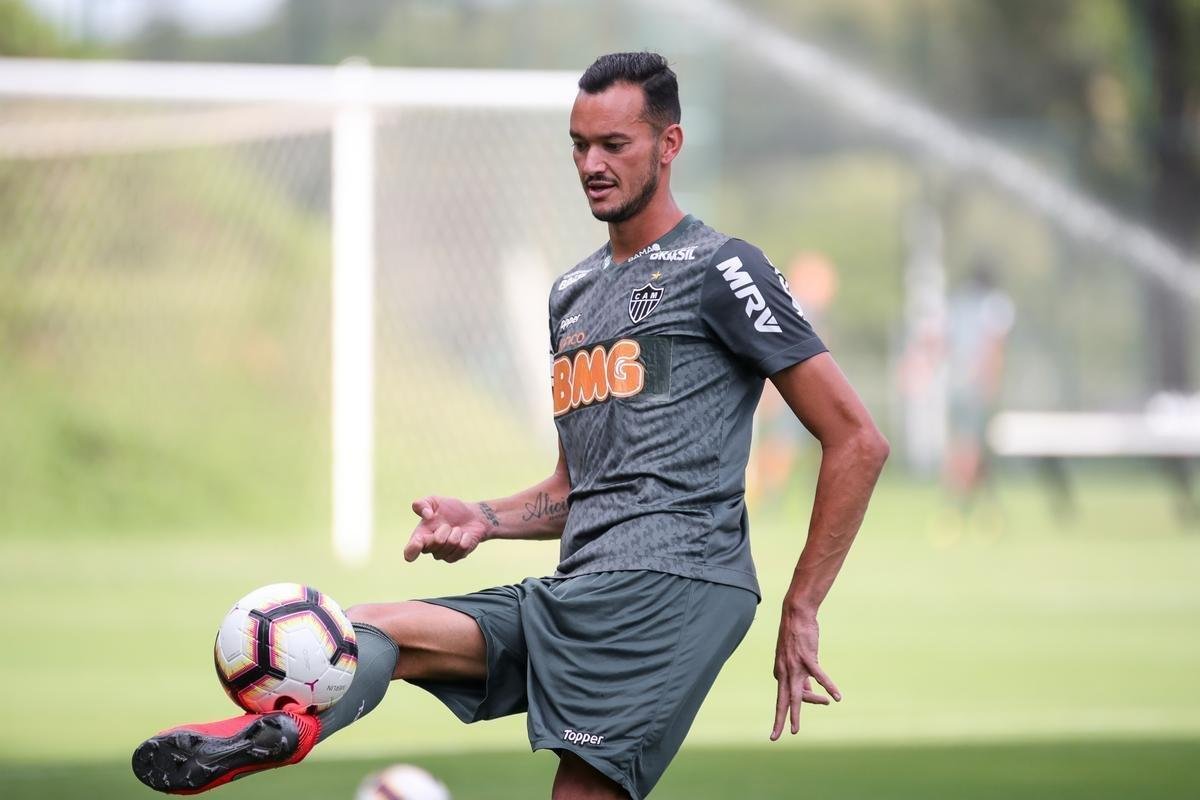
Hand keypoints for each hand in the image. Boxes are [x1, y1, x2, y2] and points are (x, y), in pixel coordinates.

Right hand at [405, 496, 487, 562]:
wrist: (472, 516)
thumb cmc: (450, 509)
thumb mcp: (435, 501)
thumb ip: (423, 503)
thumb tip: (426, 515)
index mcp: (420, 536)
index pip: (410, 551)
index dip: (412, 550)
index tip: (418, 543)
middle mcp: (429, 548)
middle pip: (437, 542)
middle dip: (445, 529)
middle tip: (447, 524)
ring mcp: (443, 554)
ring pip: (451, 545)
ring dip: (456, 533)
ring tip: (456, 529)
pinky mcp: (456, 557)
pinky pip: (462, 548)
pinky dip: (466, 538)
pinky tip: (464, 535)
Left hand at [770, 608, 840, 739]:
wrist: (796, 614)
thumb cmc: (797, 637)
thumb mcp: (795, 660)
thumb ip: (799, 676)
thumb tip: (808, 693)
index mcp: (780, 673)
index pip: (788, 696)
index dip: (801, 705)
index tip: (821, 703)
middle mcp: (784, 672)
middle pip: (784, 701)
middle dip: (780, 720)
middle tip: (775, 737)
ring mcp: (795, 666)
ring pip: (796, 695)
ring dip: (796, 714)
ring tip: (795, 730)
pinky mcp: (807, 658)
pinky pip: (819, 676)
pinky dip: (828, 686)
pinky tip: (837, 696)